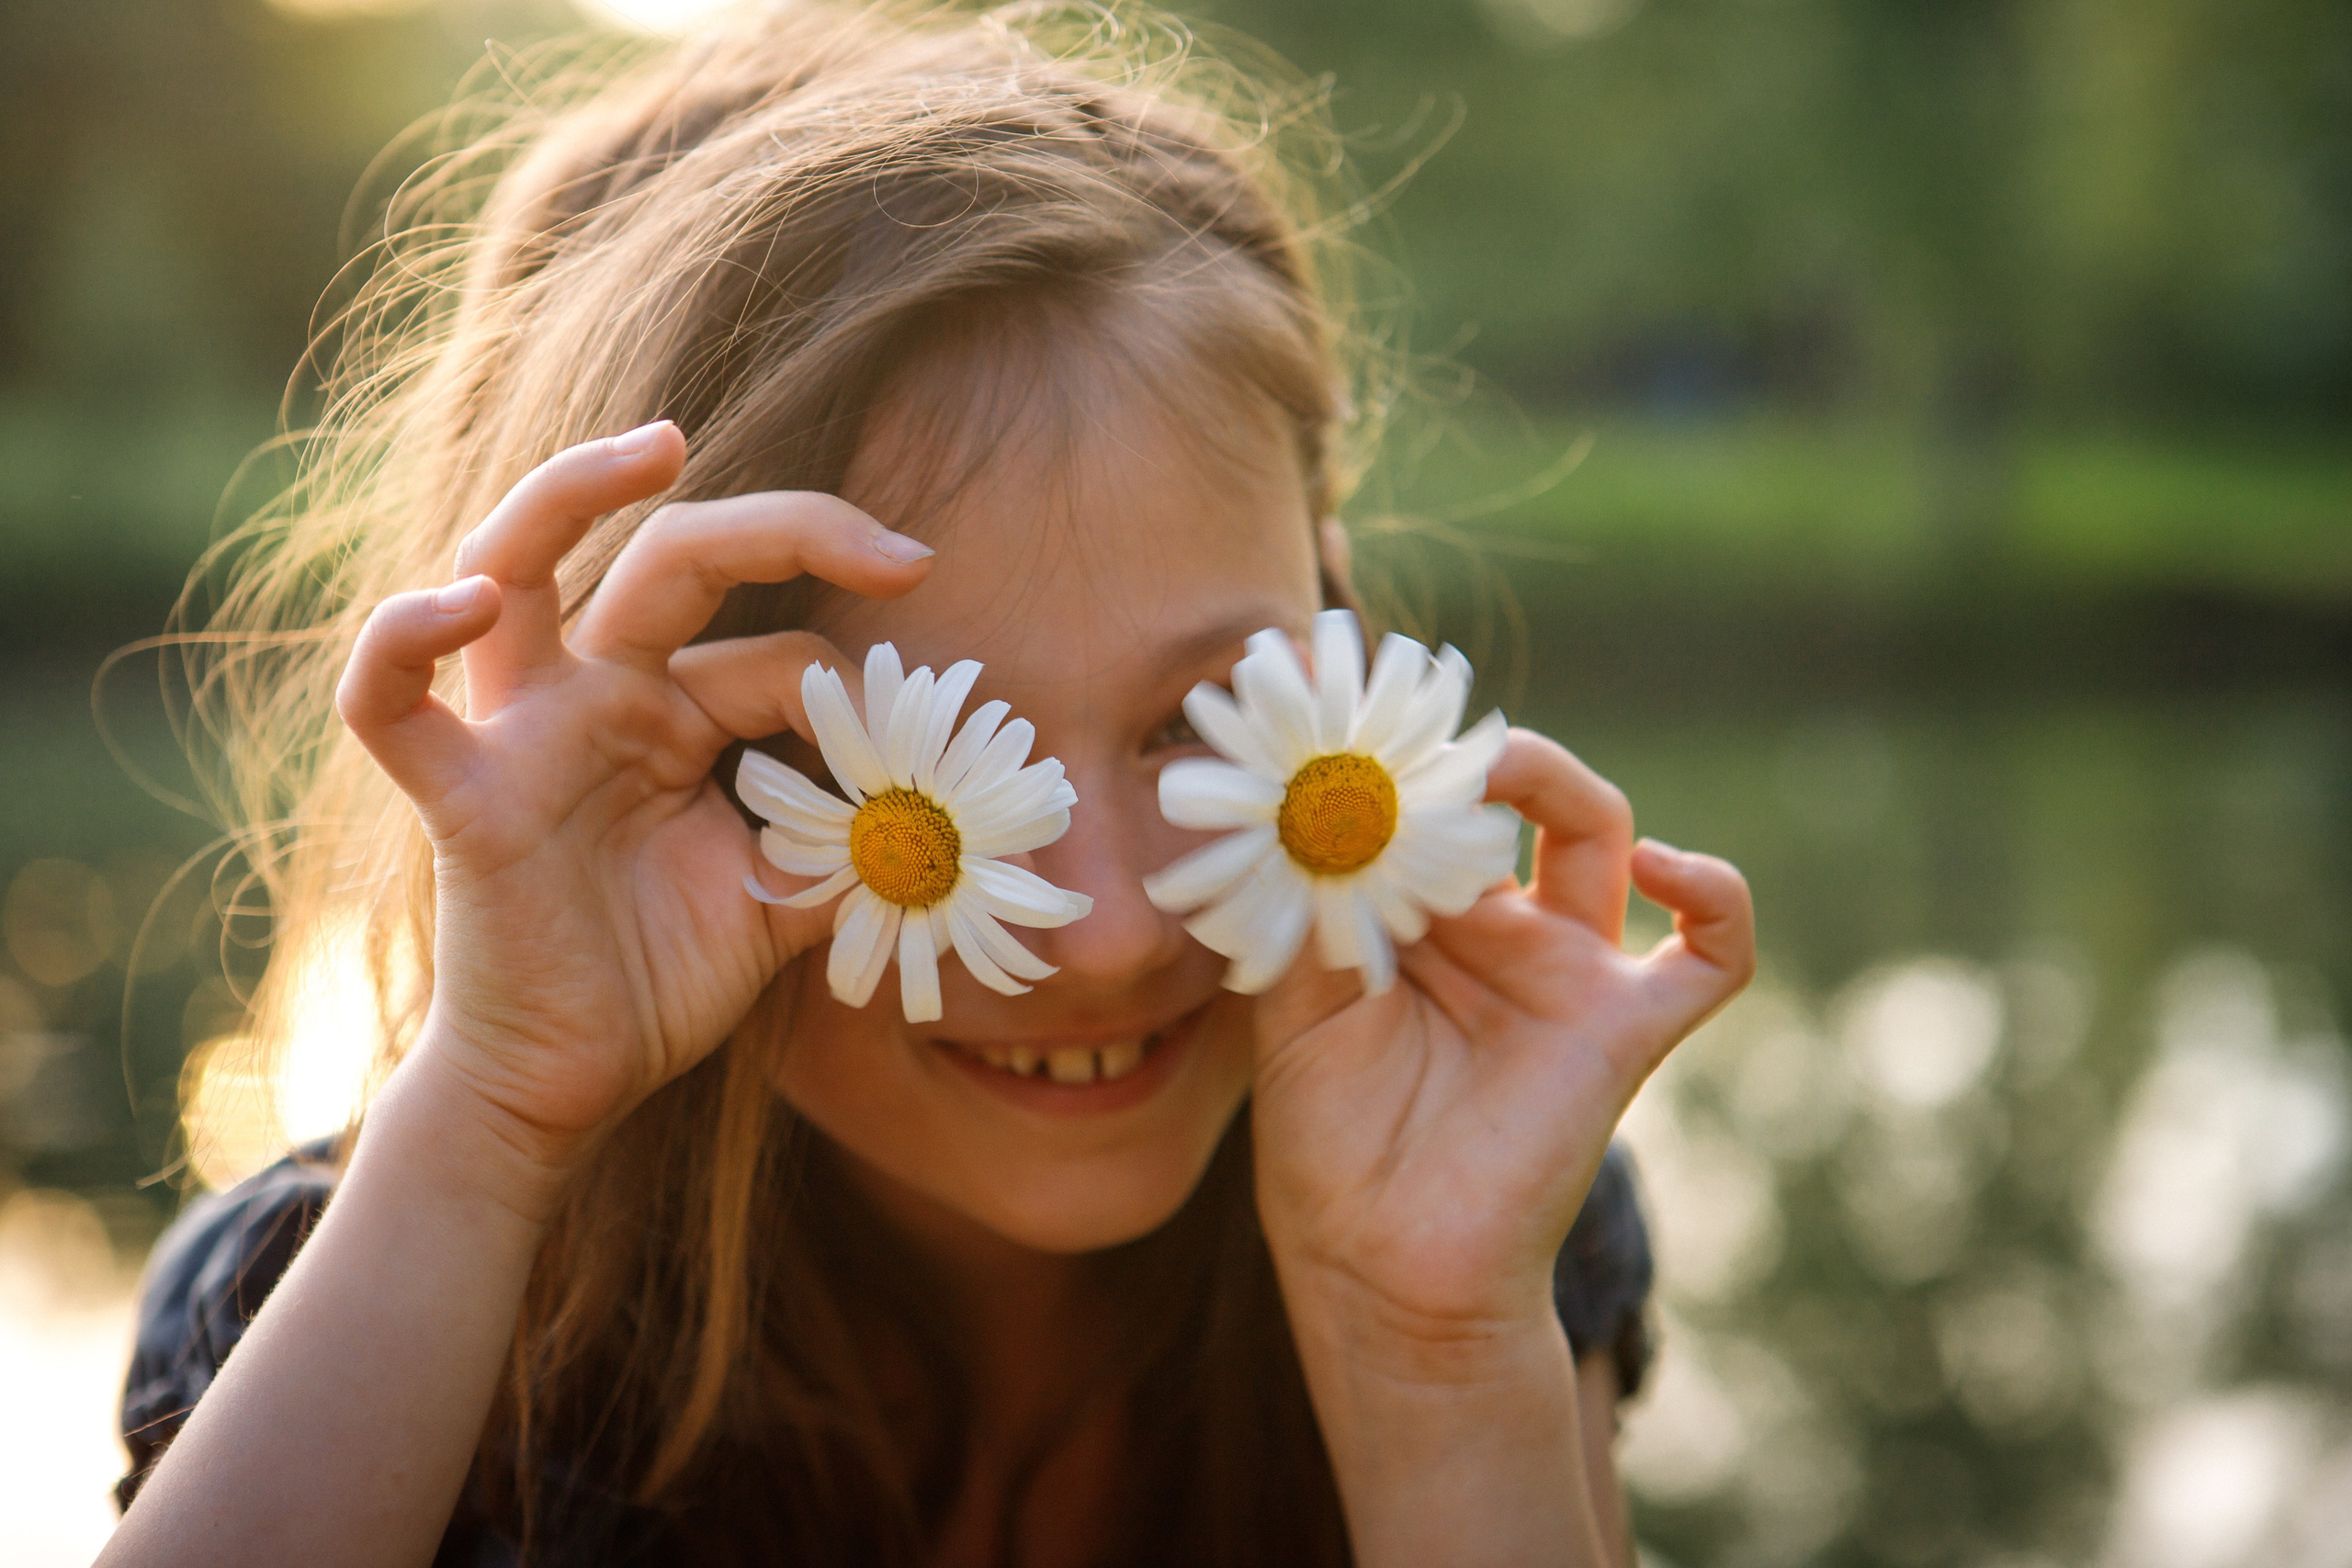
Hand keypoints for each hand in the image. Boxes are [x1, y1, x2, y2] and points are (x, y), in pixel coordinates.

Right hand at [335, 422, 929, 1177]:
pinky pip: (390, 706)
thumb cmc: (659, 979)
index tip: (942, 745)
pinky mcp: (463, 798)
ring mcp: (525, 733)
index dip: (866, 692)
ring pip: (512, 563)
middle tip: (899, 550)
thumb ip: (850, 848)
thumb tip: (943, 816)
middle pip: (672, 560)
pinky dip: (403, 641)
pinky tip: (459, 601)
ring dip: (573, 490)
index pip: (781, 659)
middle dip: (787, 528)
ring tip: (663, 448)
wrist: (569, 1084)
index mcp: (678, 713)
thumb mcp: (782, 901)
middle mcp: (600, 697)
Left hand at [1249, 730, 1754, 1360]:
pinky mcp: (1624, 1029)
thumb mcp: (1293, 1008)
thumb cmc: (1329, 1144)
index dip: (1397, 759)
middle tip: (1411, 745)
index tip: (1345, 724)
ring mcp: (1568, 972)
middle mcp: (1500, 928)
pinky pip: (1712, 953)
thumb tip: (1303, 805)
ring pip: (1601, 833)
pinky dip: (1711, 894)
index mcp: (1419, 916)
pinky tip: (1662, 868)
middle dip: (1467, 756)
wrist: (1377, 1268)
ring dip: (1556, 779)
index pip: (1426, 802)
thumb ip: (1307, 909)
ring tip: (1497, 769)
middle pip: (1515, 796)